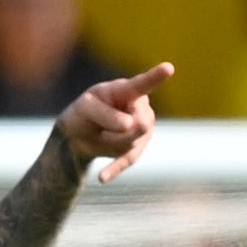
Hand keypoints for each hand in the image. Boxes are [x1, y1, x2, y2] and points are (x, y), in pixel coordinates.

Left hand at [58, 63, 171, 181]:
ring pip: (133, 142)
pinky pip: (129, 160)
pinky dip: (114, 168)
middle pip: (141, 124)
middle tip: (100, 126)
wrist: (78, 135)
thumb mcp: (85, 109)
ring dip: (111, 142)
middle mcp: (141, 107)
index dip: (155, 77)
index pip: (142, 84)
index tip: (168, 68)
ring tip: (101, 133)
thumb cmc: (84, 113)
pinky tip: (102, 178)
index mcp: (127, 90)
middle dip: (118, 130)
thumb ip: (106, 113)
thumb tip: (130, 124)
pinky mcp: (136, 149)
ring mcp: (143, 129)